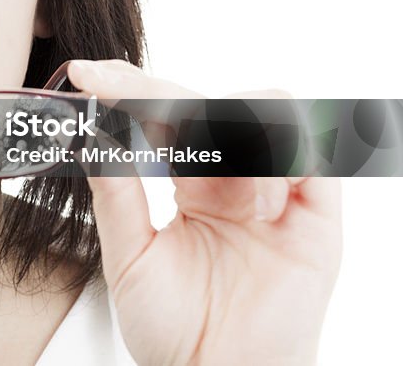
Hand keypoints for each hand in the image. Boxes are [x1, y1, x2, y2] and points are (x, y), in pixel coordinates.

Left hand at [67, 59, 342, 365]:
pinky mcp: (316, 212)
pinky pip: (304, 154)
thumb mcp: (129, 256)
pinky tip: (251, 204)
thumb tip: (91, 133)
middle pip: (209, 101)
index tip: (87, 74)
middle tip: (117, 91)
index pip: (165, 116)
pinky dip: (271, 163)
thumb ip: (116, 195)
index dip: (129, 89)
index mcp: (191, 183)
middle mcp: (235, 178)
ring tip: (197, 181)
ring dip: (220, 128)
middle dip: (159, 94)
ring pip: (262, 110)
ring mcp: (276, 190)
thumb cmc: (174, 328)